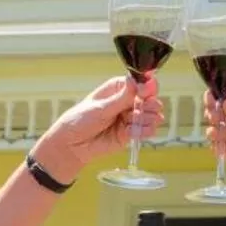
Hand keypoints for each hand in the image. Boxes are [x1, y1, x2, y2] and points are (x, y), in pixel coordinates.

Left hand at [32, 75, 163, 181]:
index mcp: (119, 88)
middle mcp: (128, 101)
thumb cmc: (81, 120)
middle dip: (149, 105)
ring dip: (146, 119)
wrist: (73, 145)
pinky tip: (131, 132)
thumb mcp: (101, 108)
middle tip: (138, 111)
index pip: (141, 83)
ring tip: (131, 122)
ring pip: (153, 115)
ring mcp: (131, 117)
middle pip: (151, 99)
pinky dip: (144, 131)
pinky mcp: (132, 133)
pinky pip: (147, 130)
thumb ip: (121, 98)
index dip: (147, 87)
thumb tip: (135, 81)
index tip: (144, 94)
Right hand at [203, 85, 225, 174]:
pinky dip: (219, 148)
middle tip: (213, 117)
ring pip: (220, 130)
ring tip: (216, 132)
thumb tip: (225, 104)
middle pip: (221, 112)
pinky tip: (218, 147)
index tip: (211, 99)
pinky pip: (225, 149)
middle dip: (214, 114)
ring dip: (215, 131)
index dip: (219, 96)